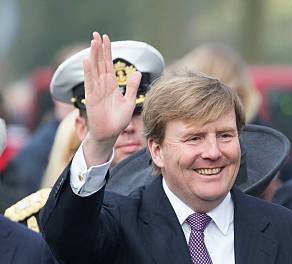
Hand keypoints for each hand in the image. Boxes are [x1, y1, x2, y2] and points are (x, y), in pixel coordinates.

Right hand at [82, 32, 141, 164]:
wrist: (109, 134)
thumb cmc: (119, 121)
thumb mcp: (129, 102)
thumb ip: (133, 87)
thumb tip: (137, 72)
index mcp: (112, 85)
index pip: (108, 64)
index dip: (107, 51)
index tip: (105, 38)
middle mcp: (103, 85)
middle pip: (100, 63)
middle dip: (98, 48)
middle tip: (96, 34)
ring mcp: (96, 90)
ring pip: (94, 69)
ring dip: (93, 56)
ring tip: (93, 42)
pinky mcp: (91, 98)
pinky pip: (89, 83)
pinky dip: (88, 72)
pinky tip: (87, 60)